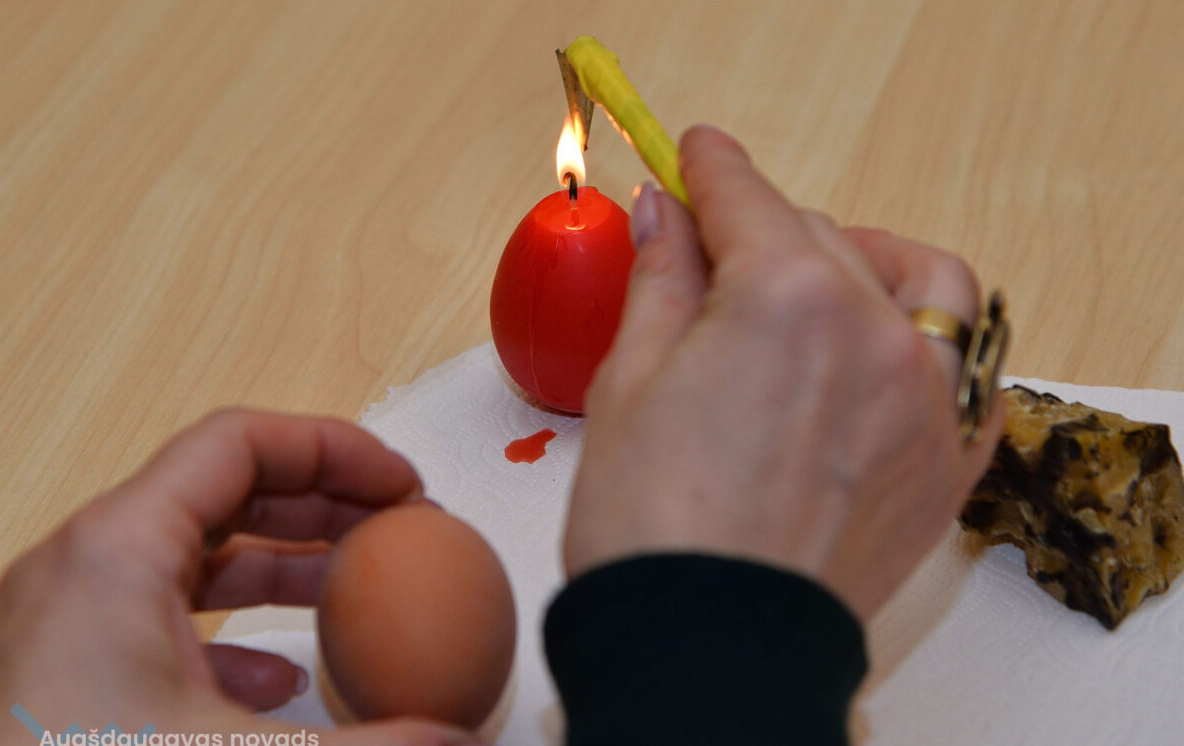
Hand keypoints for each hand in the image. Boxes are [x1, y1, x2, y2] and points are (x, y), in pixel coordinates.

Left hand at [0, 410, 481, 744]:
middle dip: (320, 503)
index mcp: (117, 549)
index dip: (335, 450)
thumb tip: (460, 740)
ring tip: (355, 591)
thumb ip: (369, 745)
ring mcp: (66, 620)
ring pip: (193, 555)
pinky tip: (282, 680)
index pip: (240, 444)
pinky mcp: (64, 674)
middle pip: (221, 489)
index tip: (402, 488)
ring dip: (283, 564)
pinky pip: (162, 618)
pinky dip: (234, 629)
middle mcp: (83, 566)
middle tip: (396, 530)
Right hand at [564, 125, 1003, 620]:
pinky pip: (971, 366)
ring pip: (923, 282)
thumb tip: (664, 214)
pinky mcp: (950, 457)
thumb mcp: (631, 380)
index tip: (694, 153)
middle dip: (763, 229)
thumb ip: (662, 279)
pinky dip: (933, 338)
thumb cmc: (652, 527)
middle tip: (715, 247)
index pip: (748, 198)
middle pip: (823, 235)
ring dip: (871, 260)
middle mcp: (877, 331)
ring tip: (822, 281)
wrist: (708, 646)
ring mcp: (929, 397)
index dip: (710, 170)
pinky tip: (886, 350)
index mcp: (787, 297)